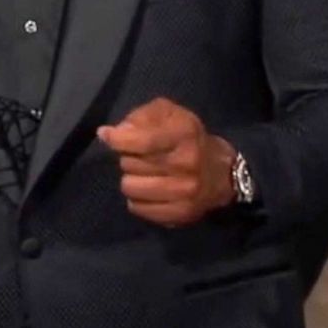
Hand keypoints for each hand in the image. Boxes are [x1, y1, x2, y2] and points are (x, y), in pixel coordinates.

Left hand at [96, 97, 236, 227]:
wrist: (221, 173)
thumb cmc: (187, 137)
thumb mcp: (169, 114)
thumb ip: (140, 117)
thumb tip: (109, 133)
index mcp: (184, 134)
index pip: (142, 141)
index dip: (118, 139)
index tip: (106, 135)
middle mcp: (186, 163)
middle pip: (130, 164)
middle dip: (128, 157)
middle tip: (140, 157)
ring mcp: (184, 191)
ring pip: (130, 188)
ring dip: (131, 179)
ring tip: (144, 174)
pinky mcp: (181, 213)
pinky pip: (139, 208)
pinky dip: (138, 200)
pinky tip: (149, 191)